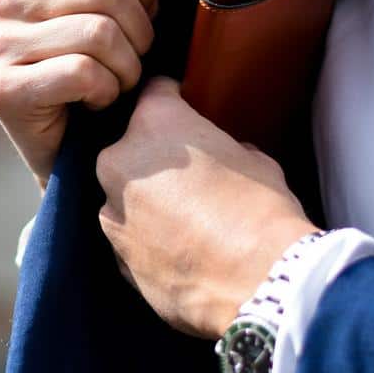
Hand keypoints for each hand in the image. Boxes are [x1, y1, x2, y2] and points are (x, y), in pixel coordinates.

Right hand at [0, 0, 163, 191]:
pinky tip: (93, 105)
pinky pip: (81, 73)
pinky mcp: (0, 90)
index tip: (144, 16)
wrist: (83, 148)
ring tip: (115, 84)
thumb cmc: (108, 65)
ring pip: (99, 33)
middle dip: (141, 32)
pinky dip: (105, 94)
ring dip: (127, 69)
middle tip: (132, 60)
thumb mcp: (129, 0)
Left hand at [96, 77, 318, 338]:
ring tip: (186, 221)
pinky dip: (147, 241)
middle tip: (189, 176)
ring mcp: (111, 211)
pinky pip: (129, 237)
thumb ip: (224, 148)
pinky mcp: (114, 256)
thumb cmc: (262, 210)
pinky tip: (180, 252)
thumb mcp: (254, 160)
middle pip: (130, 148)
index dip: (172, 99)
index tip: (182, 107)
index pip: (154, 92)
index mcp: (154, 123)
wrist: (259, 281)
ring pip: (123, 195)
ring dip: (146, 203)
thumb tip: (225, 155)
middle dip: (153, 158)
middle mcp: (119, 161)